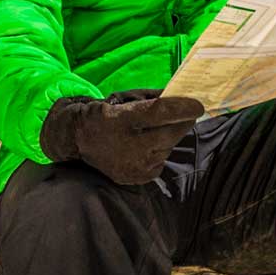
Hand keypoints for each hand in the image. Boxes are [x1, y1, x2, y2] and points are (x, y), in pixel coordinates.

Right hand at [41, 89, 202, 185]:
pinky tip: (145, 147)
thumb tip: (181, 97)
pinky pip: (160, 161)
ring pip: (167, 147)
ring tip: (152, 132)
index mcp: (123, 119)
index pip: (160, 112)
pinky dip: (159, 153)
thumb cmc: (105, 114)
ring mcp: (133, 164)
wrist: (77, 140)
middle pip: (170, 132)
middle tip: (187, 114)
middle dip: (182, 122)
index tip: (198, 105)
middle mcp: (128, 144)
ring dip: (168, 138)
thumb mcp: (124, 98)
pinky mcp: (137, 177)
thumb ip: (153, 98)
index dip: (182, 108)